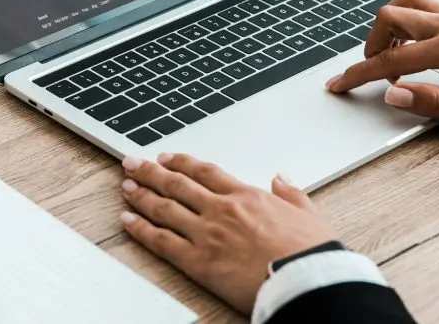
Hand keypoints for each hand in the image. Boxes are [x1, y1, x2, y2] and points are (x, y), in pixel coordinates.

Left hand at [119, 153, 336, 313]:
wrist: (307, 281)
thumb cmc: (312, 253)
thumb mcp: (310, 214)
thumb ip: (292, 194)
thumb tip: (281, 178)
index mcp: (247, 196)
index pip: (205, 172)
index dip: (182, 162)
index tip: (166, 157)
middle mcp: (222, 210)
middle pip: (177, 184)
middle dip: (150, 171)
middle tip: (131, 163)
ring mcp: (207, 234)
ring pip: (164, 208)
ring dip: (141, 195)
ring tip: (126, 186)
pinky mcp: (198, 262)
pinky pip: (162, 241)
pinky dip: (141, 229)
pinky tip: (128, 221)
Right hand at [326, 0, 438, 130]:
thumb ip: (432, 103)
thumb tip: (392, 95)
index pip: (391, 60)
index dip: (359, 75)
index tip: (340, 84)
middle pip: (390, 18)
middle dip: (369, 45)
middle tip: (369, 71)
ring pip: (406, 2)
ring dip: (387, 24)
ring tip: (389, 53)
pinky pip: (426, 2)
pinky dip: (407, 16)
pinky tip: (412, 40)